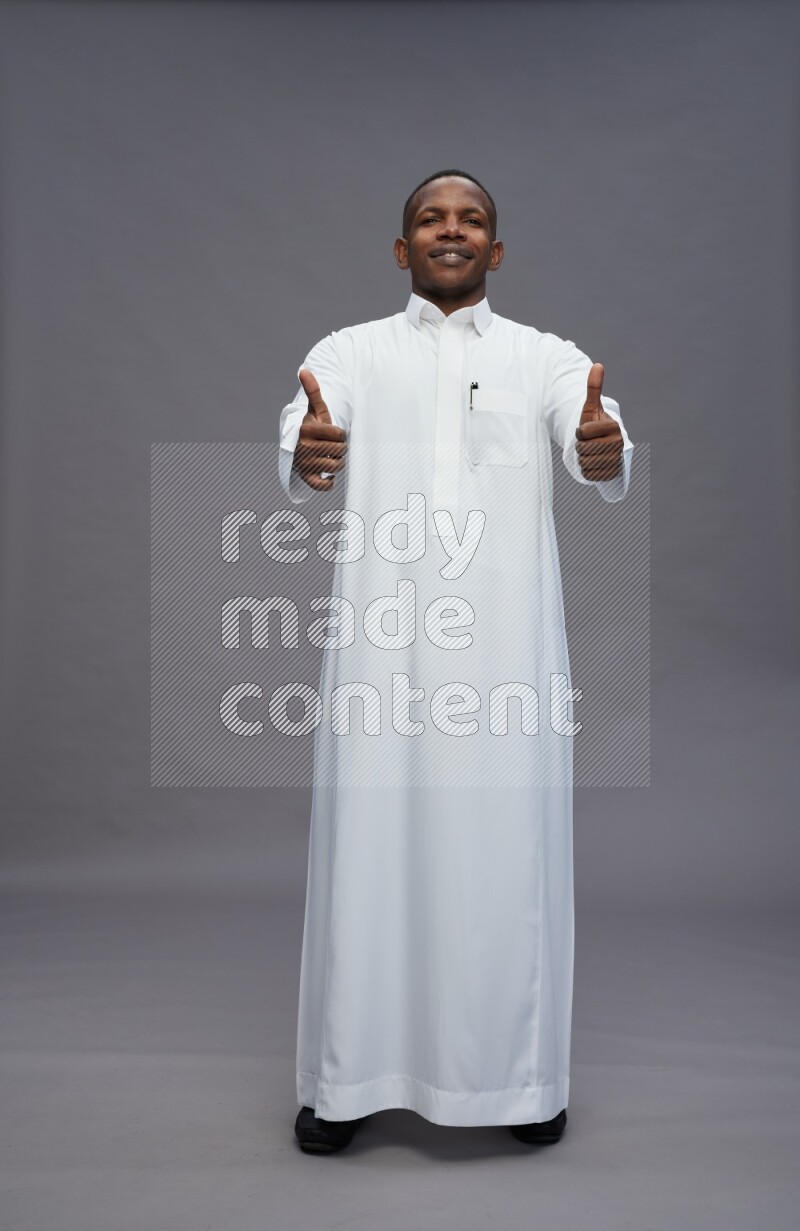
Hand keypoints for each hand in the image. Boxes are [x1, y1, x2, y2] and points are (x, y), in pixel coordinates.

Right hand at [293, 369, 348, 490]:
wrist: (299, 447)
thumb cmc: (313, 426)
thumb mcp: (315, 410)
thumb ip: (313, 391)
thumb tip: (303, 369)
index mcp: (306, 430)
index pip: (339, 435)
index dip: (340, 434)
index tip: (333, 433)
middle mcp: (303, 448)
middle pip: (339, 451)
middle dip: (340, 448)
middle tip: (332, 446)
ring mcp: (304, 465)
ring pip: (335, 467)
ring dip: (337, 463)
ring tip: (330, 457)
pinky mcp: (306, 479)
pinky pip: (323, 486)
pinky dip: (328, 482)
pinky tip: (327, 474)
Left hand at [575, 363, 622, 480]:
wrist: (605, 446)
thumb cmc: (595, 425)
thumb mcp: (592, 408)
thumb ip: (594, 388)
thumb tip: (597, 365)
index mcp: (614, 426)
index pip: (581, 433)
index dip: (578, 432)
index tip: (586, 431)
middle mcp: (618, 443)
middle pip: (582, 449)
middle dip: (580, 446)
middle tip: (588, 443)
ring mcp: (616, 460)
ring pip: (584, 462)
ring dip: (582, 458)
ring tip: (591, 452)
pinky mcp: (612, 474)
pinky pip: (589, 475)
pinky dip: (587, 470)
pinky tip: (593, 463)